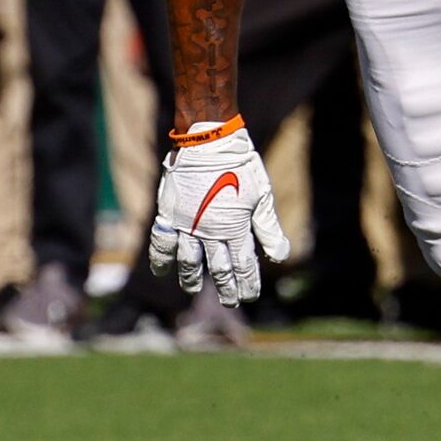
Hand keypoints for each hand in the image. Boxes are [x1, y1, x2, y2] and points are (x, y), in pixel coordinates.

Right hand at [150, 119, 288, 303]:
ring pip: (189, 260)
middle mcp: (210, 231)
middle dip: (226, 288)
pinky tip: (162, 270)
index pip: (243, 266)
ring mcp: (187, 224)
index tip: (250, 296)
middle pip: (218, 268)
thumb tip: (280, 256)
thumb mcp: (261, 195)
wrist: (207, 139)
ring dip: (192, 278)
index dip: (247, 283)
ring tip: (193, 289)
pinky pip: (161, 241)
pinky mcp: (169, 213)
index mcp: (235, 227)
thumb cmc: (240, 165)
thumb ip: (268, 229)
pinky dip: (160, 258)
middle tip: (230, 301)